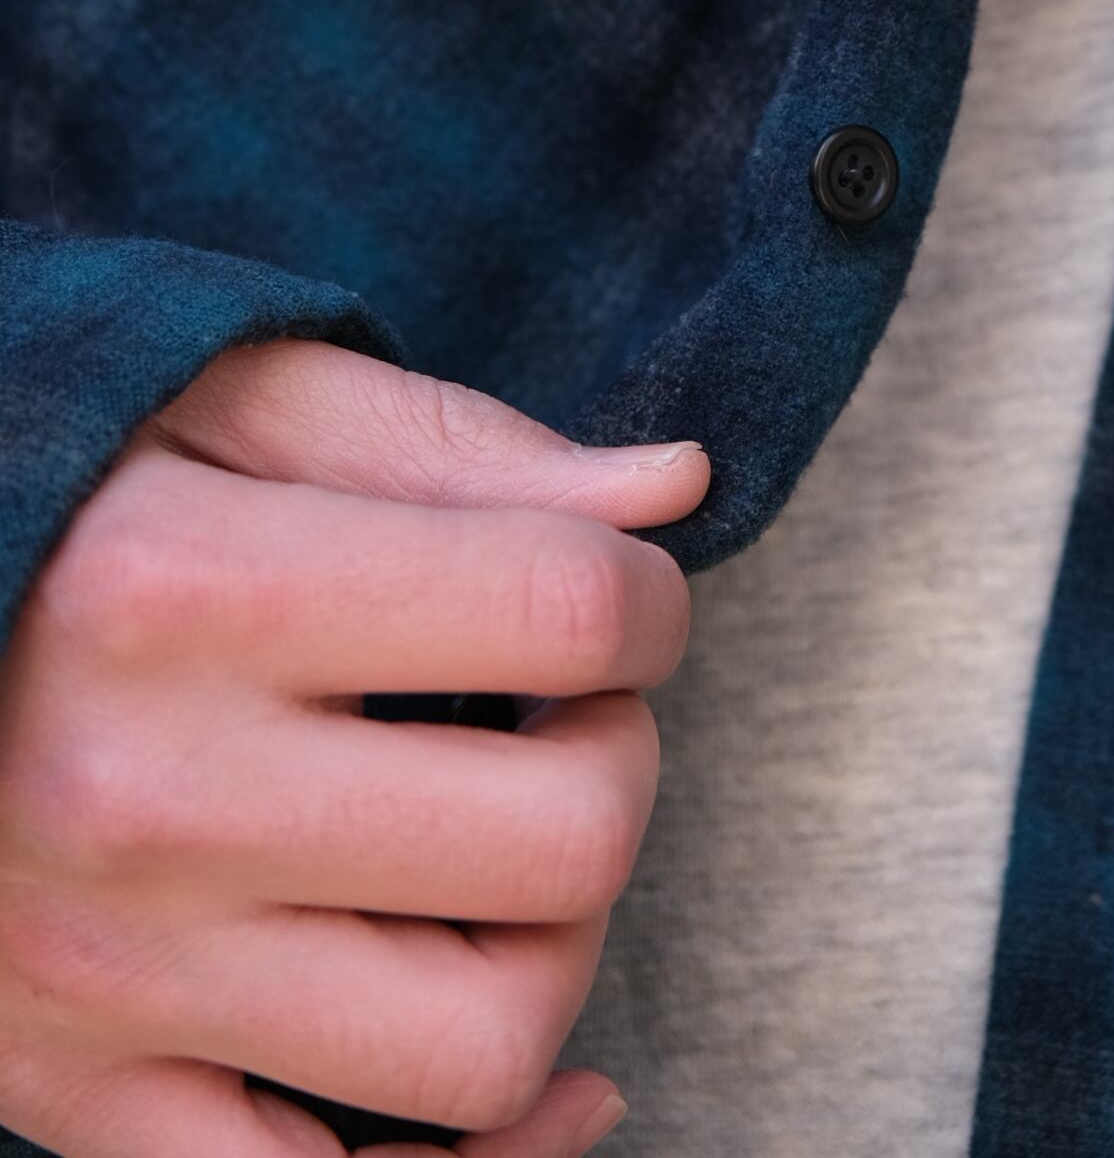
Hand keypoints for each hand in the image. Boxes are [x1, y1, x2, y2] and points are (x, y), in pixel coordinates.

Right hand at [0, 341, 708, 1157]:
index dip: (649, 599)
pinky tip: (521, 1068)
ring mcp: (118, 978)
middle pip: (564, 845)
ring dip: (554, 949)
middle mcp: (156, 800)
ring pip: (484, 1051)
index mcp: (198, 591)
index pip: (566, 612)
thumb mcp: (238, 404)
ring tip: (500, 855)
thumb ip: (454, 448)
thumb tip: (670, 493)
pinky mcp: (83, 1100)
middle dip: (620, 764)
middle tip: (567, 716)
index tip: (619, 597)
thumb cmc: (65, 500)